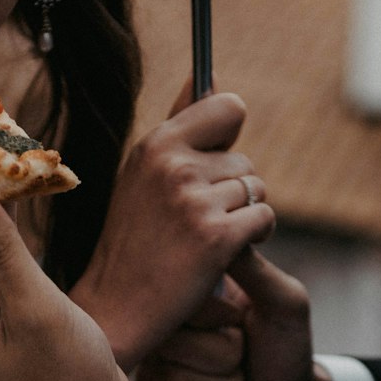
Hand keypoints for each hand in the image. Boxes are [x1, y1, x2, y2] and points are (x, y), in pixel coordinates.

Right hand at [72, 85, 274, 370]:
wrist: (116, 308)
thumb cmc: (133, 242)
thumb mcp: (143, 175)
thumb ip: (180, 124)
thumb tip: (206, 72)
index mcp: (155, 144)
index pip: (227, 107)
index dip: (231, 136)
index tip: (217, 161)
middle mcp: (174, 165)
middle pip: (245, 159)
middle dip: (235, 190)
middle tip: (199, 220)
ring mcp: (195, 201)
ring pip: (257, 189)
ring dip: (244, 216)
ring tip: (207, 238)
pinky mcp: (217, 237)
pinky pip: (264, 219)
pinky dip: (253, 238)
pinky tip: (224, 254)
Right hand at [137, 249, 332, 380]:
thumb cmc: (286, 350)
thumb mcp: (283, 301)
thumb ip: (253, 267)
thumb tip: (223, 225)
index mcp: (189, 302)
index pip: (177, 300)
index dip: (216, 318)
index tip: (239, 321)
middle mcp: (165, 335)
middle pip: (174, 346)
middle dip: (225, 355)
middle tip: (243, 354)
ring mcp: (159, 375)